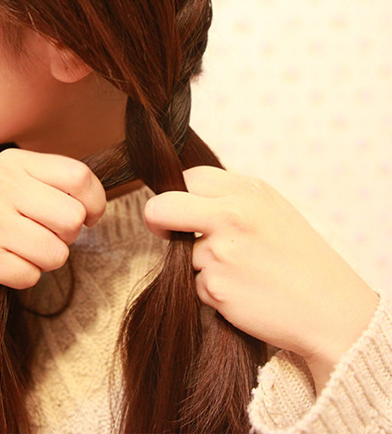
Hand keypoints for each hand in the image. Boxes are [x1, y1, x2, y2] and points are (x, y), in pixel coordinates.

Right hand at [0, 148, 105, 291]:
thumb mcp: (11, 180)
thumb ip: (51, 184)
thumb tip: (94, 204)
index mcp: (15, 162)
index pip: (79, 176)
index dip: (95, 201)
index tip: (89, 217)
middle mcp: (0, 185)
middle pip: (73, 218)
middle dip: (68, 236)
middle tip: (47, 235)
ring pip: (56, 253)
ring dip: (46, 259)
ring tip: (22, 249)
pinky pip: (31, 276)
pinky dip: (24, 275)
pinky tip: (3, 263)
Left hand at [145, 166, 378, 387]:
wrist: (330, 309)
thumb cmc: (301, 258)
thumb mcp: (273, 210)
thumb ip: (231, 198)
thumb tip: (184, 197)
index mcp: (249, 190)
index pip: (188, 178)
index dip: (178, 194)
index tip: (178, 209)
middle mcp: (231, 215)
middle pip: (161, 208)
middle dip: (156, 219)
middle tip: (162, 230)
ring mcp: (220, 251)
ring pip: (184, 254)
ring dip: (204, 264)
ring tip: (244, 272)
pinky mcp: (214, 286)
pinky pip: (197, 284)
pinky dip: (213, 290)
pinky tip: (244, 292)